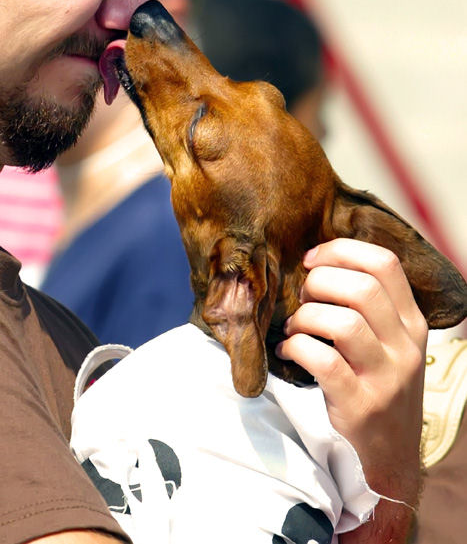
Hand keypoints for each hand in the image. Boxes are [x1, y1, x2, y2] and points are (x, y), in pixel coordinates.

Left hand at [276, 239, 427, 539]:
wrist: (391, 451)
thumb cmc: (379, 382)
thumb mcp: (390, 341)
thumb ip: (369, 304)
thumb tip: (319, 261)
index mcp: (412, 322)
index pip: (385, 264)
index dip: (341, 251)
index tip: (312, 259)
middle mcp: (405, 346)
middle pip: (362, 289)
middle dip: (319, 283)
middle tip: (303, 297)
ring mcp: (386, 377)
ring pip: (343, 323)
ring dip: (306, 317)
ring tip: (295, 327)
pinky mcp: (360, 404)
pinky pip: (323, 361)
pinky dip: (297, 348)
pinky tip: (289, 351)